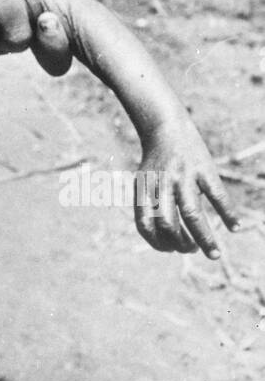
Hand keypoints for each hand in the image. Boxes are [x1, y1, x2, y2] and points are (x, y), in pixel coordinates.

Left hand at [134, 120, 239, 259]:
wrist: (165, 126)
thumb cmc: (157, 163)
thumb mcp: (144, 183)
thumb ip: (150, 208)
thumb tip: (168, 243)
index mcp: (144, 189)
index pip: (145, 225)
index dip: (157, 243)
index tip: (170, 249)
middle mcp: (162, 183)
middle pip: (169, 224)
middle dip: (181, 245)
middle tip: (192, 250)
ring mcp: (183, 175)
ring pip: (193, 214)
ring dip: (205, 239)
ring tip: (214, 254)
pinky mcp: (203, 168)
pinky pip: (217, 195)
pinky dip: (228, 213)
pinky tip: (235, 227)